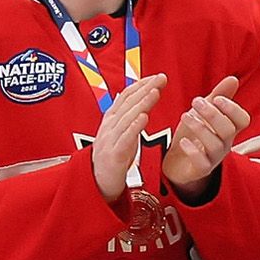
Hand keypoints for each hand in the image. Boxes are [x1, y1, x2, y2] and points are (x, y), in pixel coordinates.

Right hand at [90, 69, 168, 198]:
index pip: (126, 96)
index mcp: (111, 120)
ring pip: (127, 117)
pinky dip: (134, 126)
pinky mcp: (113, 155)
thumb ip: (129, 118)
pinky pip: (124, 138)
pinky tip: (144, 117)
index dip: (141, 85)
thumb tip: (140, 102)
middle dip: (145, 88)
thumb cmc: (114, 158)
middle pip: (128, 103)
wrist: (99, 183)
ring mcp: (110, 140)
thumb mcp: (122, 134)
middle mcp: (109, 126)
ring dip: (142, 103)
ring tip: (155, 91)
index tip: (157, 76)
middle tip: (161, 78)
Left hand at [162, 75, 250, 196]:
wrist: (177, 162)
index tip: (216, 98)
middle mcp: (225, 144)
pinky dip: (193, 151)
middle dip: (213, 114)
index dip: (233, 109)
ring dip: (200, 128)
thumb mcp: (204, 113)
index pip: (243, 120)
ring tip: (185, 116)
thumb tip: (233, 79)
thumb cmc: (194, 134)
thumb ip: (218, 96)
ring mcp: (214, 158)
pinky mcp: (200, 169)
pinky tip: (183, 141)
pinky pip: (202, 163)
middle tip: (195, 101)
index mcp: (228, 129)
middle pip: (228, 130)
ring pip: (215, 145)